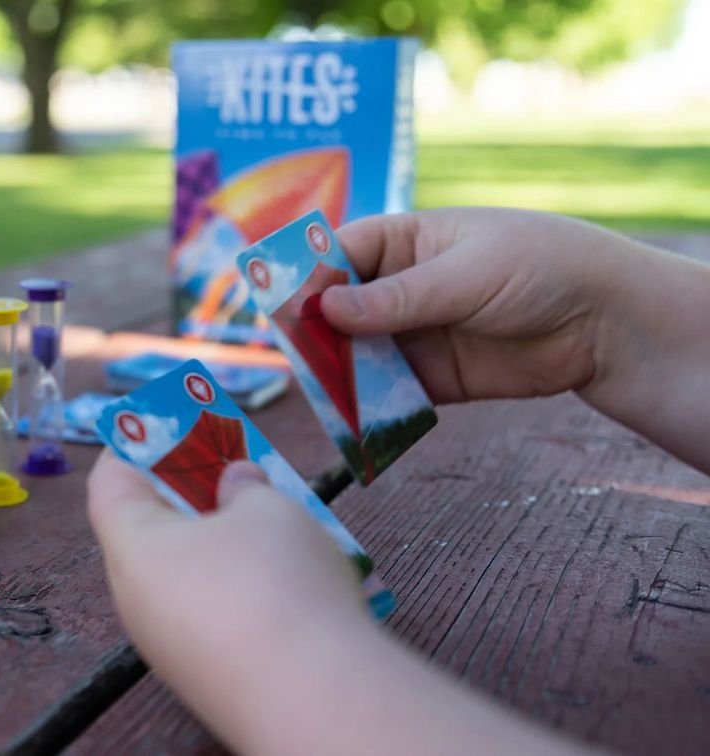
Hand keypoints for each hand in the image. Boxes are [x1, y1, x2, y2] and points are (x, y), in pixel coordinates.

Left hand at [87, 452, 370, 751]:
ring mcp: (168, 645)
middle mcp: (136, 599)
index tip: (166, 421)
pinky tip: (286, 578)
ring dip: (221, 541)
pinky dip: (238, 587)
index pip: (109, 484)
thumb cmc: (276, 581)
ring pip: (184, 574)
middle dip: (191, 493)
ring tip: (273, 517)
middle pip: (149, 530)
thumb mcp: (268, 509)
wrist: (313, 700)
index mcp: (132, 547)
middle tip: (233, 467)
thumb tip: (234, 482)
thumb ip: (244, 487)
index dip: (133, 444)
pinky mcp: (205, 676)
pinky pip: (210, 615)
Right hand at [321, 208, 649, 402]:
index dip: (310, 276)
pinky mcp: (434, 378)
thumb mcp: (464, 274)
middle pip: (341, 308)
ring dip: (339, 372)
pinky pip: (389, 393)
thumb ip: (396, 298)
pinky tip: (354, 417)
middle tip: (296, 356)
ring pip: (359, 354)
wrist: (607, 322)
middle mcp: (403, 287)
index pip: (341, 253)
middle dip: (317, 332)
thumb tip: (327, 308)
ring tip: (321, 392)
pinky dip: (370, 406)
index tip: (286, 305)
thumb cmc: (540, 266)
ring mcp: (416, 334)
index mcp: (407, 241)